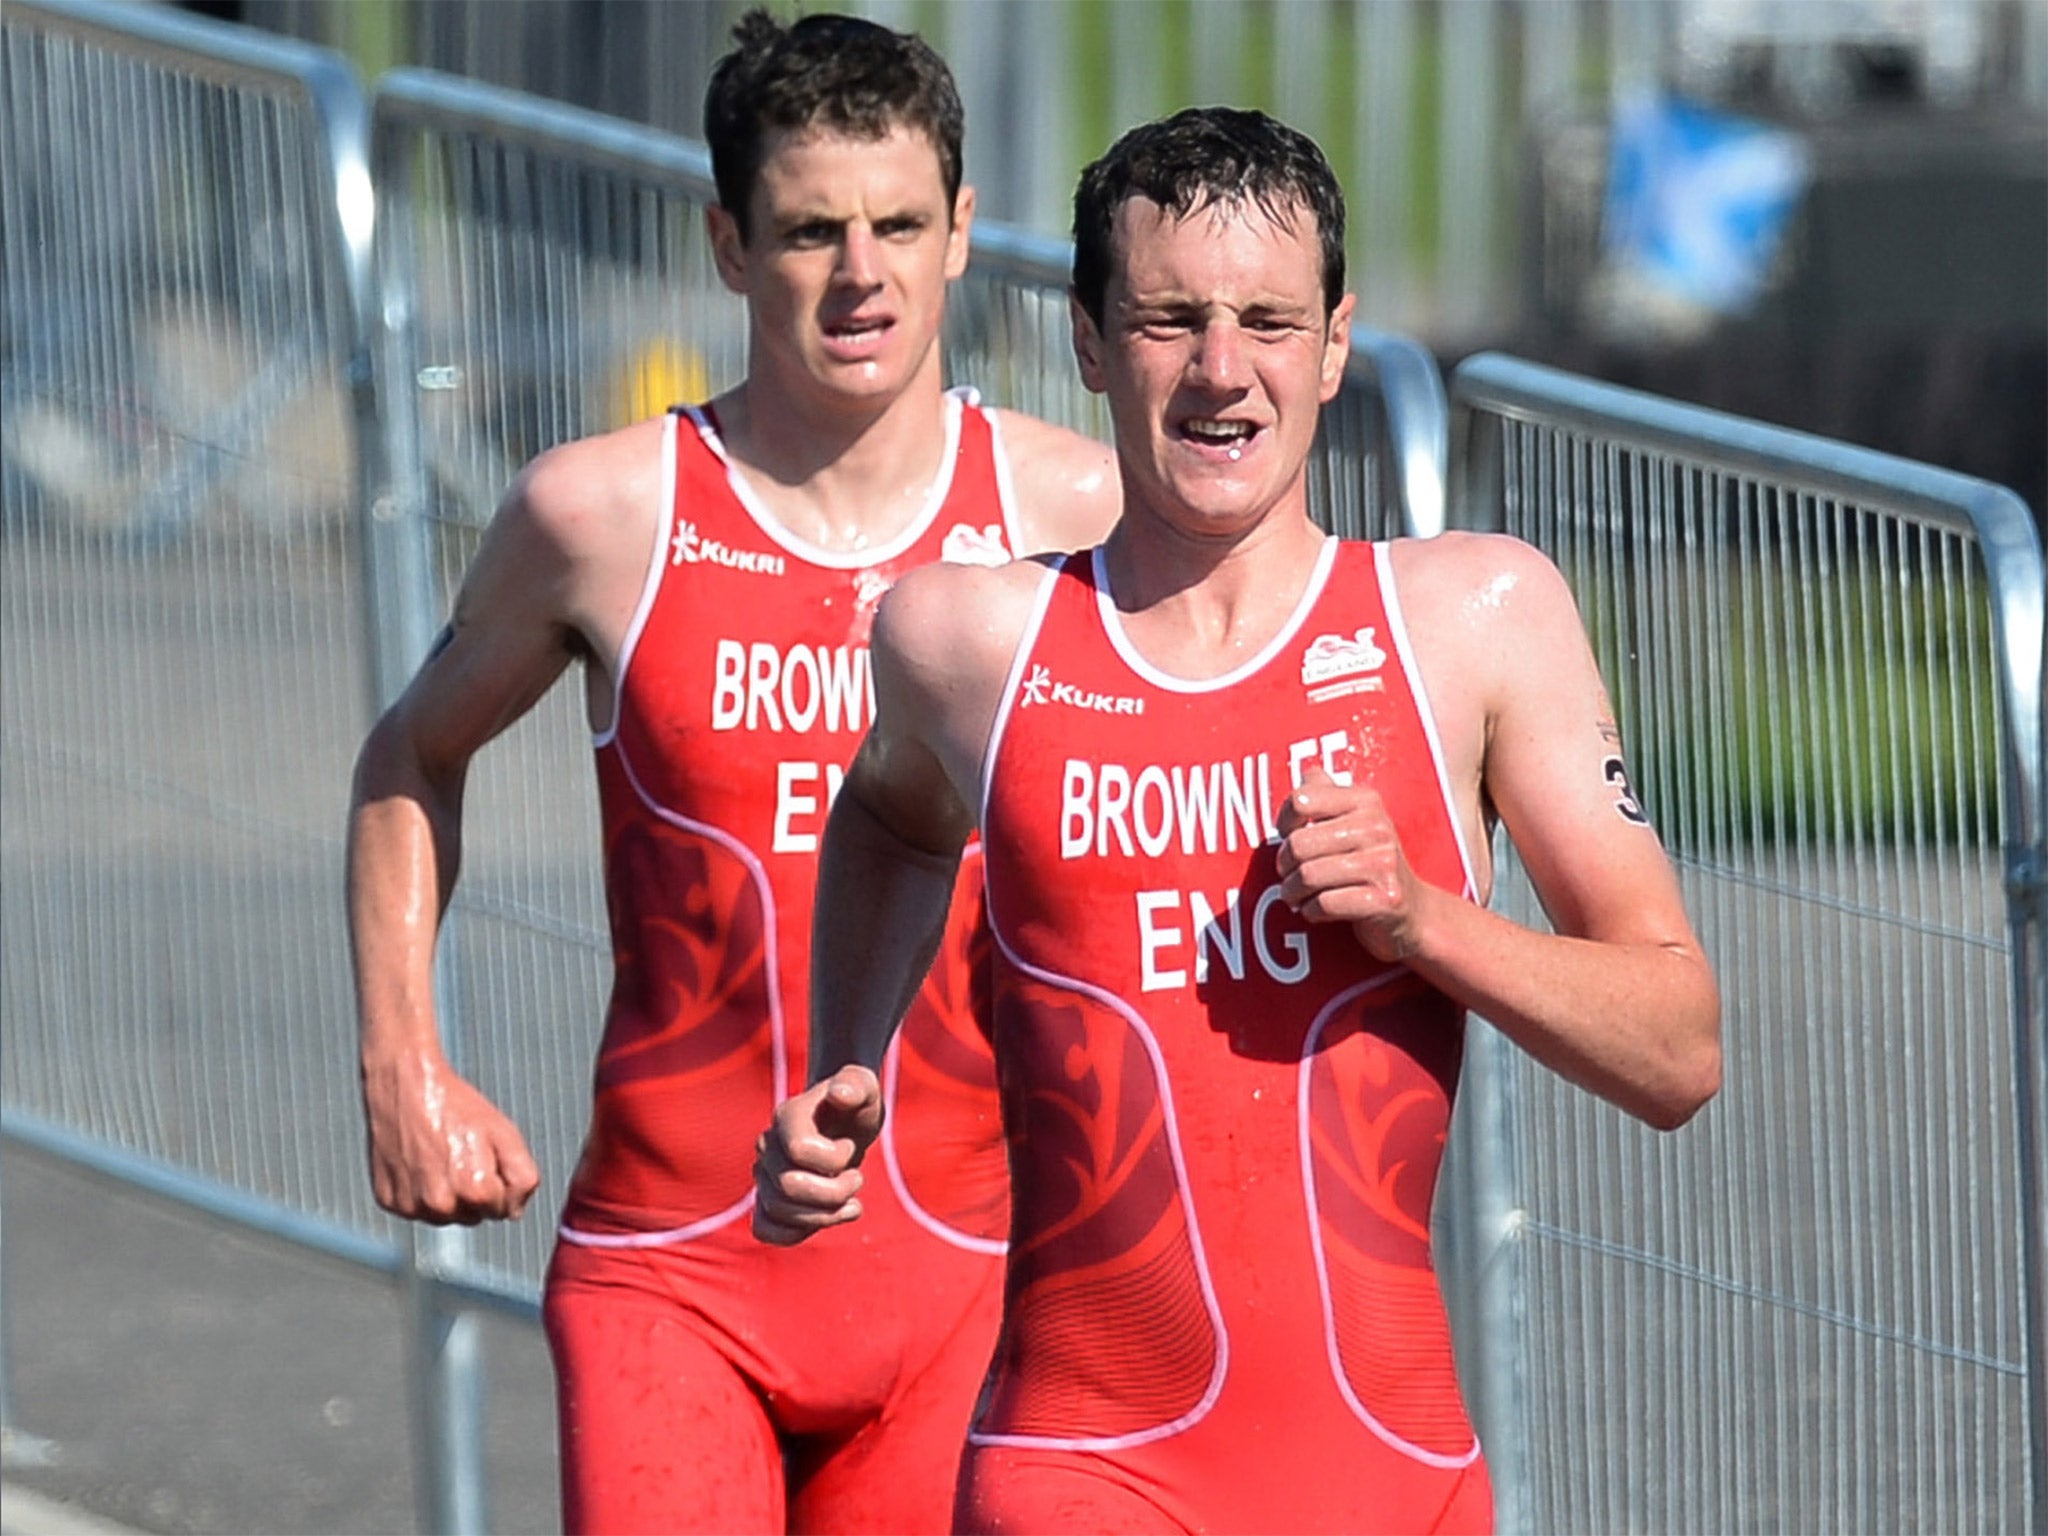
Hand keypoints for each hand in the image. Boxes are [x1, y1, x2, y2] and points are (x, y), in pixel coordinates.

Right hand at [360, 1050, 539, 1224]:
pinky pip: (416, 1210)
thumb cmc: (456, 1106)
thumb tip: (516, 1211)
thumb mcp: (504, 1132)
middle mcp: (440, 1206)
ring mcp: (411, 1206)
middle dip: (475, 1191)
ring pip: (445, 1216)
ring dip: (448, 1195)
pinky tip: (419, 1162)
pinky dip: (420, 1192)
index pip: (502, 1210)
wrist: (405, 1085)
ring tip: (440, 1156)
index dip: (500, 1182)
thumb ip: (523, 1177)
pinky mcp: (389, 1202)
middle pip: (474, 1217)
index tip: (486, 1156)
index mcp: (474, 1191)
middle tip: (461, 1153)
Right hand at [752, 1065, 884, 1245]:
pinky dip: (794, 1234)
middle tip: (856, 1178)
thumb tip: (840, 1094)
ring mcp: (765, 1174)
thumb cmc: (856, 1103)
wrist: (843, 1122)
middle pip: (788, 1187)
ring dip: (825, 1215)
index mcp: (788, 1116)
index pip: (800, 1150)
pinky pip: (764, 1228)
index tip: (850, 1146)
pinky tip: (825, 1221)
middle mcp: (768, 1145)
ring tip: (852, 1202)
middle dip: (833, 1193)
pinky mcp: (769, 1199)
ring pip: (779, 1212)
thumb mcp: (864, 1087)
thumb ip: (855, 1085)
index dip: (834, 1159)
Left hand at [1274, 764, 1432, 963]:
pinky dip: (1311, 911)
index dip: (1285, 823)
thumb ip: (1328, 795)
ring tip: (1296, 896)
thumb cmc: (1370, 862)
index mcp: (1365, 801)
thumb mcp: (1355, 821)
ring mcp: (1383, 864)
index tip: (1288, 837)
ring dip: (1292, 892)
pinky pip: (1325, 904)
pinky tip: (1316, 910)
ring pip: (1308, 876)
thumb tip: (1307, 770)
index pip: (1302, 800)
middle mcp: (1377, 827)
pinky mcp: (1384, 900)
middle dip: (1285, 866)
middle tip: (1288, 875)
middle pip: (1299, 844)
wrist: (1413, 910)